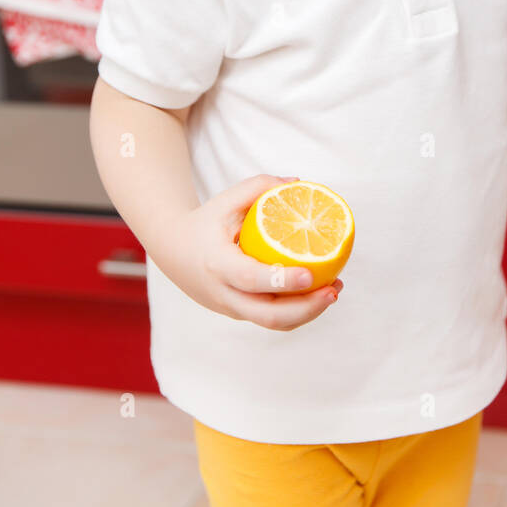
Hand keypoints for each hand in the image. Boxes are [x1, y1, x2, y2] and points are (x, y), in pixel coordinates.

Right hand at [152, 173, 343, 329]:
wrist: (173, 250)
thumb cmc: (205, 222)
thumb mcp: (226, 200)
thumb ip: (260, 187)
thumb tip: (299, 184)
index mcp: (217, 264)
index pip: (252, 279)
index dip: (282, 280)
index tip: (311, 274)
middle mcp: (223, 293)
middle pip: (268, 316)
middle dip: (306, 308)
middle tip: (334, 290)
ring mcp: (231, 307)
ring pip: (272, 323)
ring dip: (307, 313)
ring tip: (333, 291)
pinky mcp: (239, 312)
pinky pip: (270, 318)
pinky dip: (297, 311)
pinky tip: (317, 292)